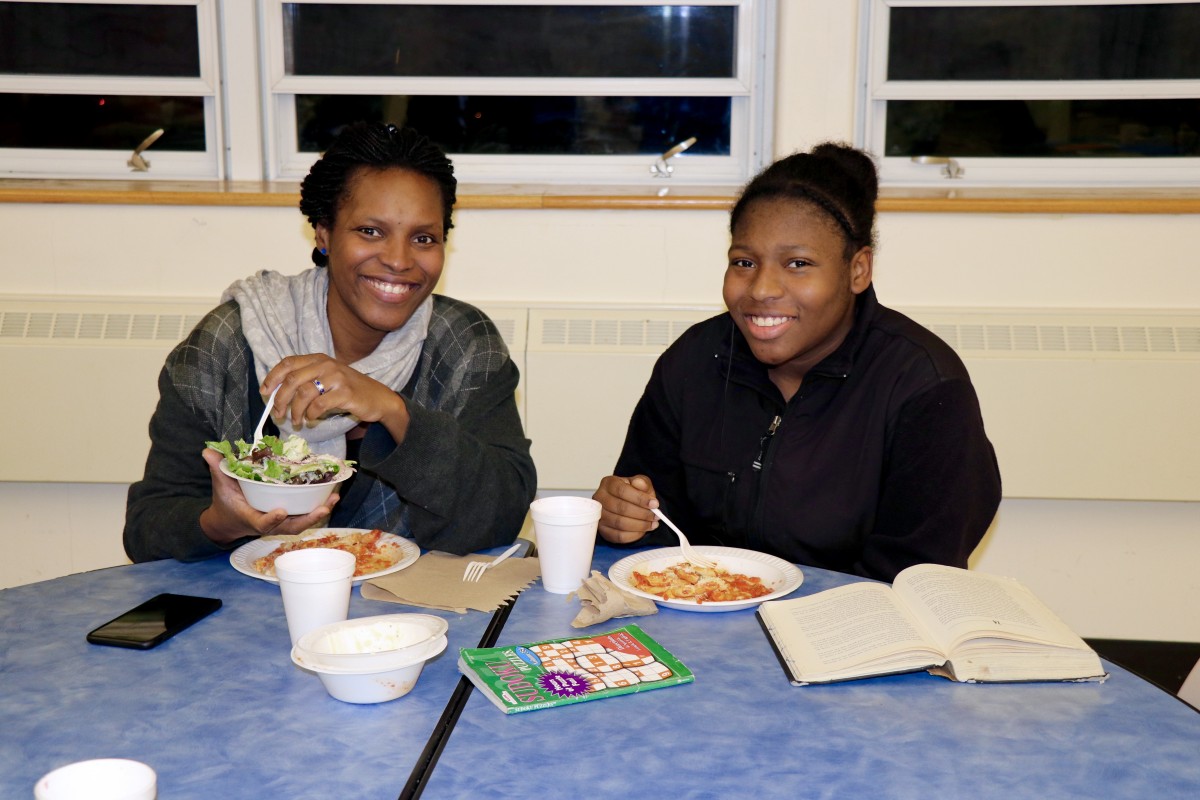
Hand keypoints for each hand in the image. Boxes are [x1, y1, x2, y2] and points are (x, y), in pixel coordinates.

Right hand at [198, 448, 338, 544]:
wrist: (229, 521)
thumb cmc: (226, 502)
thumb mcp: (220, 486)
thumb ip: (218, 469)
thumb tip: (207, 451)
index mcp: (251, 517)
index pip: (262, 522)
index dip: (272, 519)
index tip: (281, 511)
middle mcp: (268, 523)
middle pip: (290, 526)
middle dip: (307, 519)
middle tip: (323, 508)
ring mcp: (280, 522)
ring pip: (301, 522)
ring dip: (318, 512)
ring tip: (334, 498)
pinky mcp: (288, 518)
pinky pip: (304, 515)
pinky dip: (318, 507)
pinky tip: (332, 495)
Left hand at [261, 354, 410, 442]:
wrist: (378, 398)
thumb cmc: (348, 391)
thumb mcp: (326, 379)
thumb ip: (305, 381)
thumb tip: (276, 395)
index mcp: (318, 359)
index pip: (288, 363)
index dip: (272, 377)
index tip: (265, 392)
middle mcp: (326, 364)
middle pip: (292, 380)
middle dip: (280, 399)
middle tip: (278, 414)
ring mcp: (336, 378)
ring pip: (303, 394)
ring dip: (295, 411)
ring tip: (296, 421)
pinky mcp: (345, 393)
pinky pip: (319, 405)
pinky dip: (311, 415)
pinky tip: (312, 419)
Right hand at [593, 474, 659, 543]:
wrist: (628, 502)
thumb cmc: (633, 492)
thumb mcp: (641, 483)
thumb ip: (642, 483)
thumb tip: (639, 484)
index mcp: (608, 483)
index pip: (622, 491)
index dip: (640, 498)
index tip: (655, 504)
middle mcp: (600, 499)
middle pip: (621, 508)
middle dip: (642, 514)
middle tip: (656, 516)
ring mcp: (599, 516)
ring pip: (620, 523)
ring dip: (640, 525)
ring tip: (652, 523)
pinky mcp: (603, 530)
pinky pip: (619, 536)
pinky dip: (634, 535)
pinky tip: (643, 531)